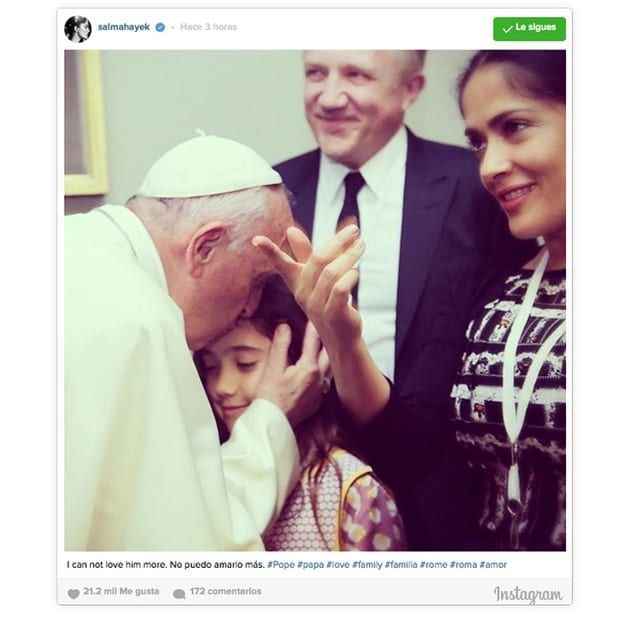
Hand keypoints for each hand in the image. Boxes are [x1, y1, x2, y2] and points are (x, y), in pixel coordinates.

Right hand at [252, 225, 364, 348]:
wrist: (342, 336)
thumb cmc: (328, 302)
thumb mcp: (316, 276)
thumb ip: (305, 253)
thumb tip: (290, 230)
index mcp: (297, 282)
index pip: (281, 265)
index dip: (269, 252)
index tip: (256, 240)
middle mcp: (303, 294)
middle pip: (318, 260)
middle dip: (338, 241)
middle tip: (354, 230)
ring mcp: (317, 306)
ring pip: (332, 272)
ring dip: (350, 256)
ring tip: (361, 245)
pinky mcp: (333, 314)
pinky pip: (341, 288)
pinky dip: (351, 276)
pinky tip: (356, 272)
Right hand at [255, 322, 329, 426]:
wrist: (272, 423)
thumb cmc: (270, 397)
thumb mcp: (272, 368)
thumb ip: (280, 345)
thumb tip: (284, 327)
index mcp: (309, 368)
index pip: (313, 341)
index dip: (312, 326)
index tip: (314, 316)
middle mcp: (319, 379)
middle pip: (327, 354)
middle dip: (325, 341)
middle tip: (323, 330)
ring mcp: (319, 392)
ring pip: (328, 369)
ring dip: (325, 357)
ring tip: (322, 348)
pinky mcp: (316, 402)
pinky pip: (323, 382)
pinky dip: (321, 372)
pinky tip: (316, 371)